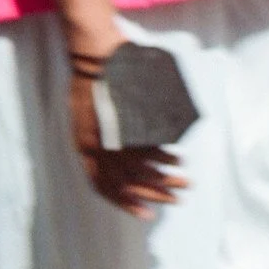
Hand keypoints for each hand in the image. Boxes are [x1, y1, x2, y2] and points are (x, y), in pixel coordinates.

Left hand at [62, 29, 184, 219]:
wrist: (94, 55)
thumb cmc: (92, 84)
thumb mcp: (87, 118)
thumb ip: (100, 142)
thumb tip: (122, 164)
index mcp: (83, 146)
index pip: (101, 186)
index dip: (123, 203)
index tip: (146, 214)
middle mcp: (95, 146)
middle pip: (126, 184)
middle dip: (154, 195)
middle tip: (176, 200)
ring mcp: (111, 134)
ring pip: (143, 171)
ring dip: (166, 181)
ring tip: (185, 183)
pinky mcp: (127, 123)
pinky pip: (150, 149)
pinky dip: (166, 158)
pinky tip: (178, 159)